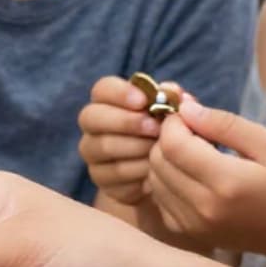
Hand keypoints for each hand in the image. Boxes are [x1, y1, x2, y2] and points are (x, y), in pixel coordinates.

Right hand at [77, 76, 163, 205]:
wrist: (163, 173)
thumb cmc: (165, 133)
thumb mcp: (171, 113)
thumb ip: (172, 99)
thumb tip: (173, 91)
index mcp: (107, 100)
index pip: (102, 89)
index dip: (120, 93)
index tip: (144, 101)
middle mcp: (92, 124)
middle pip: (91, 116)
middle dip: (126, 121)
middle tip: (155, 128)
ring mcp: (92, 152)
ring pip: (104, 146)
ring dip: (137, 147)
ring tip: (162, 150)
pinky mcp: (99, 177)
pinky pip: (115, 173)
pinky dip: (139, 171)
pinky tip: (157, 171)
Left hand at [147, 98, 265, 262]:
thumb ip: (226, 124)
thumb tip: (186, 109)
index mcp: (226, 183)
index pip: (173, 144)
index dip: (173, 123)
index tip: (189, 115)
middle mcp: (203, 208)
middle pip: (158, 161)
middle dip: (168, 138)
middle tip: (193, 132)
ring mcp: (194, 224)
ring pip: (154, 179)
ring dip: (166, 159)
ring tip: (195, 153)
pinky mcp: (190, 232)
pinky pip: (160, 199)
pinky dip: (167, 182)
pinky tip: (192, 175)